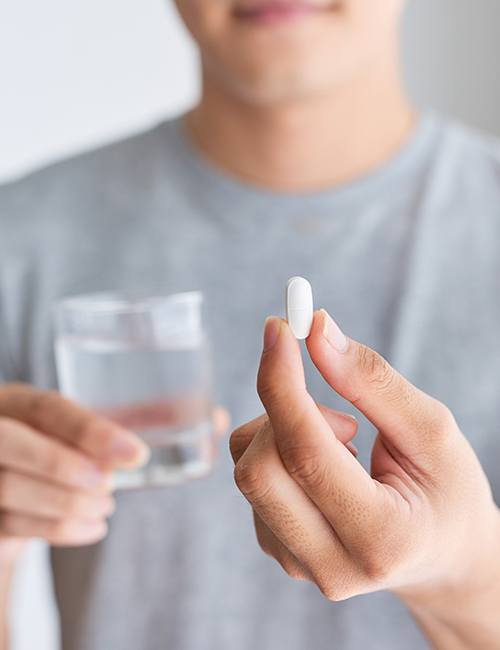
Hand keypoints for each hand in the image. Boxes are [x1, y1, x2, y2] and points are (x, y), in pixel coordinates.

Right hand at [0, 384, 148, 556]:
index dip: (90, 430)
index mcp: (16, 401)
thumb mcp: (76, 428)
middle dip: (61, 465)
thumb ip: (127, 424)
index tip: (136, 455)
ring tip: (106, 506)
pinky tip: (94, 526)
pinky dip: (59, 529)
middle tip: (108, 484)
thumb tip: (207, 417)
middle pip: (10, 443)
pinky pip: (12, 524)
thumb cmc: (54, 446)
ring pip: (9, 489)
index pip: (47, 408)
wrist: (11, 488)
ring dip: (67, 503)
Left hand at [230, 311, 499, 603]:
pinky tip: (325, 466)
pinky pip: (252, 479)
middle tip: (341, 411)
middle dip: (284, 412)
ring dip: (285, 431)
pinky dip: (279, 450)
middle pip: (259, 470)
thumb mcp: (431, 430)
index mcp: (381, 538)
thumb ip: (372, 381)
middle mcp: (331, 565)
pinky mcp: (277, 550)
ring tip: (346, 445)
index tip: (277, 328)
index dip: (283, 384)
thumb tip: (317, 331)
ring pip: (248, 470)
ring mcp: (298, 564)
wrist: (442, 555)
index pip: (306, 455)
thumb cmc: (447, 490)